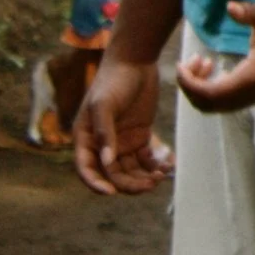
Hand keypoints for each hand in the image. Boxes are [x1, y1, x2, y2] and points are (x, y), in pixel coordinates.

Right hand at [73, 54, 168, 195]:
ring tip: (161, 175)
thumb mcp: (104, 104)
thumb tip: (106, 161)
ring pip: (130, 170)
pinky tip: (168, 165)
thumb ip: (105, 132)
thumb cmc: (114, 80)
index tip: (111, 192)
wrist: (136, 61)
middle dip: (129, 183)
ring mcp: (122, 141)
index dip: (95, 183)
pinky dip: (155, 165)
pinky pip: (146, 158)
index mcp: (86, 138)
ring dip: (144, 177)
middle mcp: (102, 144)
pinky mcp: (140, 136)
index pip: (86, 168)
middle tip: (150, 184)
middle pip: (112, 173)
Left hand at [176, 0, 254, 113]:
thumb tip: (231, 7)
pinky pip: (225, 103)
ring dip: (201, 88)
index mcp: (254, 77)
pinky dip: (212, 90)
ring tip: (202, 60)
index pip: (210, 93)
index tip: (179, 64)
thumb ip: (248, 12)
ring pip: (216, 106)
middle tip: (189, 60)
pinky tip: (215, 67)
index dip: (189, 83)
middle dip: (191, 86)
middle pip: (208, 105)